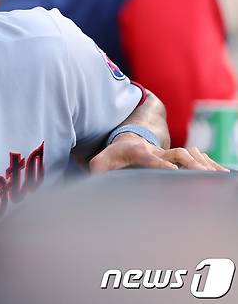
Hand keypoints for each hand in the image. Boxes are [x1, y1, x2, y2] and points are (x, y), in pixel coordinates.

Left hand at [89, 132, 228, 173]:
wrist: (128, 141)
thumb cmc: (114, 155)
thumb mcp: (101, 161)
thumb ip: (97, 168)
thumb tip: (96, 176)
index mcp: (137, 151)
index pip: (149, 157)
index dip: (160, 162)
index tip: (172, 169)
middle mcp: (156, 150)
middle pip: (176, 153)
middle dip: (189, 163)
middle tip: (202, 174)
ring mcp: (167, 152)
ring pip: (189, 155)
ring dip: (203, 164)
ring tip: (217, 175)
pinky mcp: (175, 157)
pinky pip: (195, 158)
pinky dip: (208, 164)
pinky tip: (220, 173)